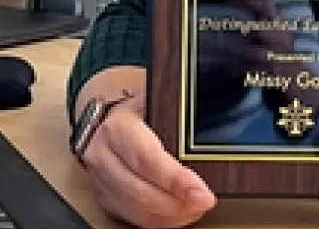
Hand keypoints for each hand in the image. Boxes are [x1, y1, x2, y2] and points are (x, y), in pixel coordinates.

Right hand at [76, 68, 217, 227]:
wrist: (107, 123)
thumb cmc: (138, 112)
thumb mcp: (157, 102)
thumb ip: (181, 116)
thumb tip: (217, 124)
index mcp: (118, 128)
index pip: (147, 159)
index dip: (176, 180)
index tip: (203, 193)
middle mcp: (104, 156)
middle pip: (141, 192)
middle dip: (178, 204)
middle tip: (206, 202)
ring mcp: (101, 181)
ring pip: (137, 210)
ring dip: (172, 215)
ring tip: (197, 207)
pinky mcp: (105, 199)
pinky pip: (135, 219)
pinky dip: (162, 221)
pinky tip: (180, 213)